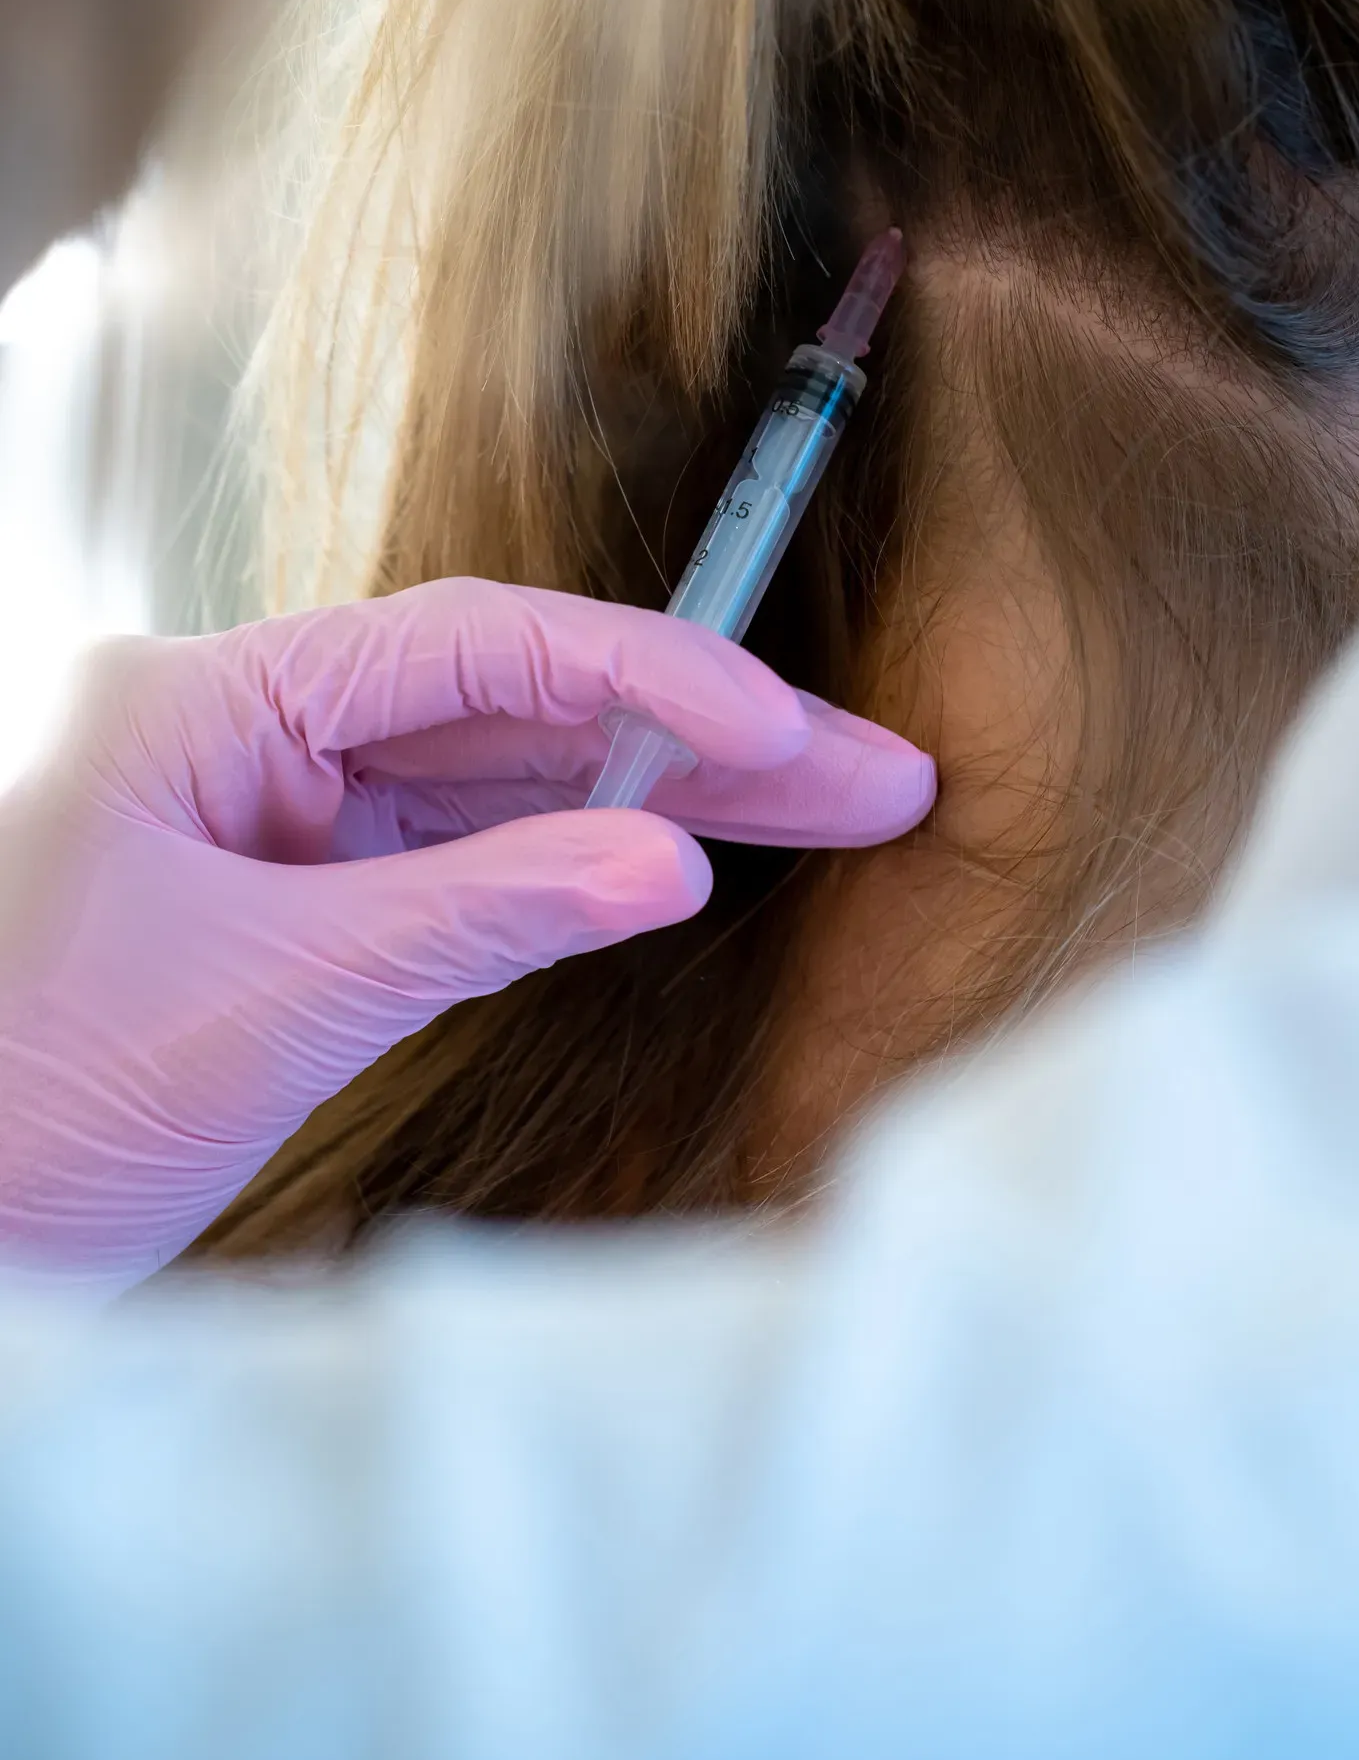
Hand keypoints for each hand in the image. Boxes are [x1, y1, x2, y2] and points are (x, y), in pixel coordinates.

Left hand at [0, 579, 933, 1290]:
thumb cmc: (29, 1109)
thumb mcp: (276, 1001)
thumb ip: (483, 915)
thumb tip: (677, 864)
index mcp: (209, 700)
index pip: (473, 651)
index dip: (647, 677)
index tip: (782, 726)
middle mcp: (248, 732)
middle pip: (517, 710)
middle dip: (700, 740)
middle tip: (873, 769)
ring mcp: (273, 815)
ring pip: (506, 783)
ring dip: (666, 798)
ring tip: (837, 804)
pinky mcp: (295, 898)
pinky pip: (462, 859)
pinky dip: (577, 865)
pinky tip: (692, 857)